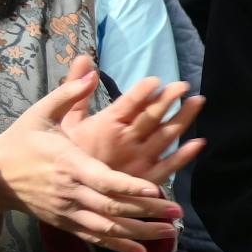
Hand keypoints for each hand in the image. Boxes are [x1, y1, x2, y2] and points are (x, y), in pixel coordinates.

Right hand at [0, 60, 181, 251]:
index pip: (103, 179)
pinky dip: (119, 246)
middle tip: (176, 212)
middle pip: (112, 207)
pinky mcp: (65, 223)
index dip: (129, 187)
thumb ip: (68, 94)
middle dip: (146, 212)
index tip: (155, 189)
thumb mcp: (40, 114)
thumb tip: (90, 70)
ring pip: (107, 227)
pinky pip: (95, 237)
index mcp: (69, 164)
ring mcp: (67, 211)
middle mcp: (70, 191)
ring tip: (170, 233)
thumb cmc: (21, 141)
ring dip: (140, 232)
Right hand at [64, 74, 202, 187]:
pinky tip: (199, 142)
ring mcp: (136, 162)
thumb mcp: (58, 118)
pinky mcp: (142, 180)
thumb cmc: (54, 152)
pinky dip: (185, 156)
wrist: (52, 191)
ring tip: (198, 101)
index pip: (128, 104)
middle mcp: (123, 142)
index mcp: (103, 126)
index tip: (157, 79)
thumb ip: (73, 89)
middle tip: (183, 84)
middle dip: (168, 99)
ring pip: (165, 138)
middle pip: (151, 117)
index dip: (143, 91)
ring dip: (183, 118)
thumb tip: (84, 60)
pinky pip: (168, 168)